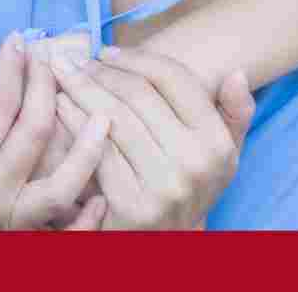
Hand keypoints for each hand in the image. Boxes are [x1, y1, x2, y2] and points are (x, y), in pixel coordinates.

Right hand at [0, 34, 111, 228]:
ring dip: (87, 149)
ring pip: (61, 184)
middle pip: (35, 132)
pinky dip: (86, 219)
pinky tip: (101, 194)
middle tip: (49, 56)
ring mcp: (3, 223)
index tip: (18, 39)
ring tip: (104, 114)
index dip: (12, 66)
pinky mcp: (11, 236)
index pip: (1, 104)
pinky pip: (60, 230)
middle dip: (46, 85)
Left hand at [49, 45, 253, 229]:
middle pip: (138, 95)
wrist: (158, 246)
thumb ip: (233, 116)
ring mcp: (164, 186)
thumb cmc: (185, 191)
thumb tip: (236, 73)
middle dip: (101, 71)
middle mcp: (196, 163)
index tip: (107, 51)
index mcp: (218, 143)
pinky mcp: (131, 204)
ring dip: (81, 89)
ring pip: (114, 118)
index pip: (175, 80)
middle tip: (77, 60)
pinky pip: (96, 149)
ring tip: (63, 74)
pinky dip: (73, 121)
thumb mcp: (219, 157)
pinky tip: (60, 105)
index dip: (137, 58)